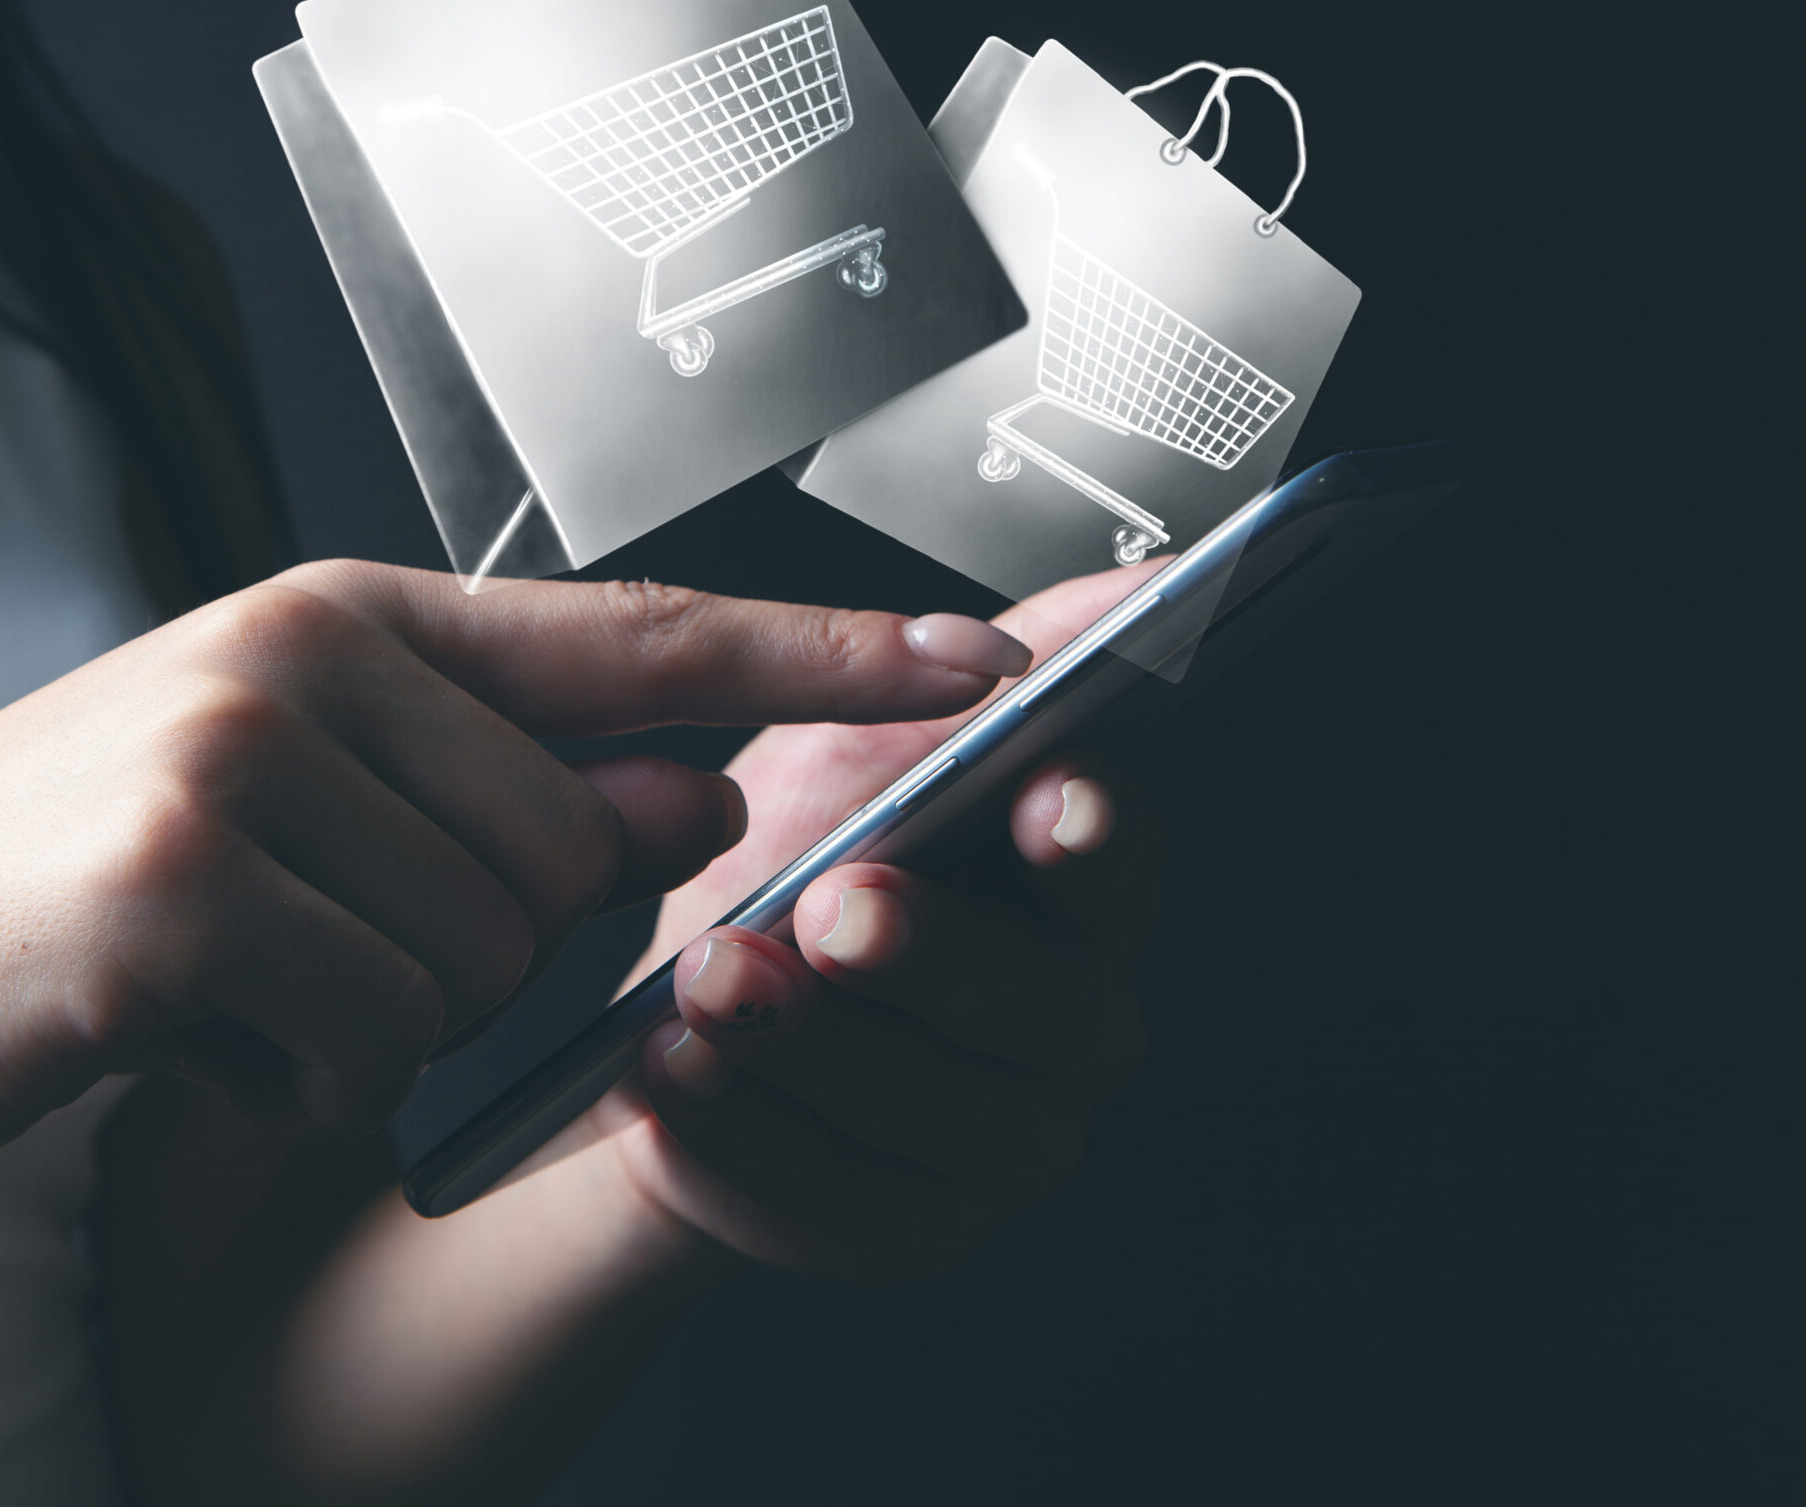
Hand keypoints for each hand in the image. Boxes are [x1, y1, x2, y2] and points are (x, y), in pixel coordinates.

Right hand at [0, 563, 1026, 1158]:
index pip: (646, 630)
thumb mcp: (318, 796)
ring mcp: (241, 755)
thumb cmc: (110, 873)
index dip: (827, 657)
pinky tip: (202, 1040)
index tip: (980, 667)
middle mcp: (309, 649)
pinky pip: (376, 1030)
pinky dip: (309, 1079)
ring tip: (248, 981)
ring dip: (387, 1017)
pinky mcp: (187, 885)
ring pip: (488, 953)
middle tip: (323, 940)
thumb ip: (512, 786)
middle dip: (488, 946)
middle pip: (574, 851)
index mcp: (360, 610)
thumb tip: (705, 796)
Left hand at [591, 568, 1163, 1277]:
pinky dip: (746, 1123)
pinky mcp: (905, 1222)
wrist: (681, 1030)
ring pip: (932, 1102)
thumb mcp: (863, 744)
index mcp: (1071, 889)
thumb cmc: (786, 871)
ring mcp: (998, 1137)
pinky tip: (680, 1066)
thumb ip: (975, 667)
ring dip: (814, 1038)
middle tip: (834, 903)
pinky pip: (832, 1185)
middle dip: (931, 950)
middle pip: (1036, 999)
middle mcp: (1066, 1021)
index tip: (1053, 800)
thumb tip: (1125, 584)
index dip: (1098, 831)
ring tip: (713, 977)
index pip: (1119, 860)